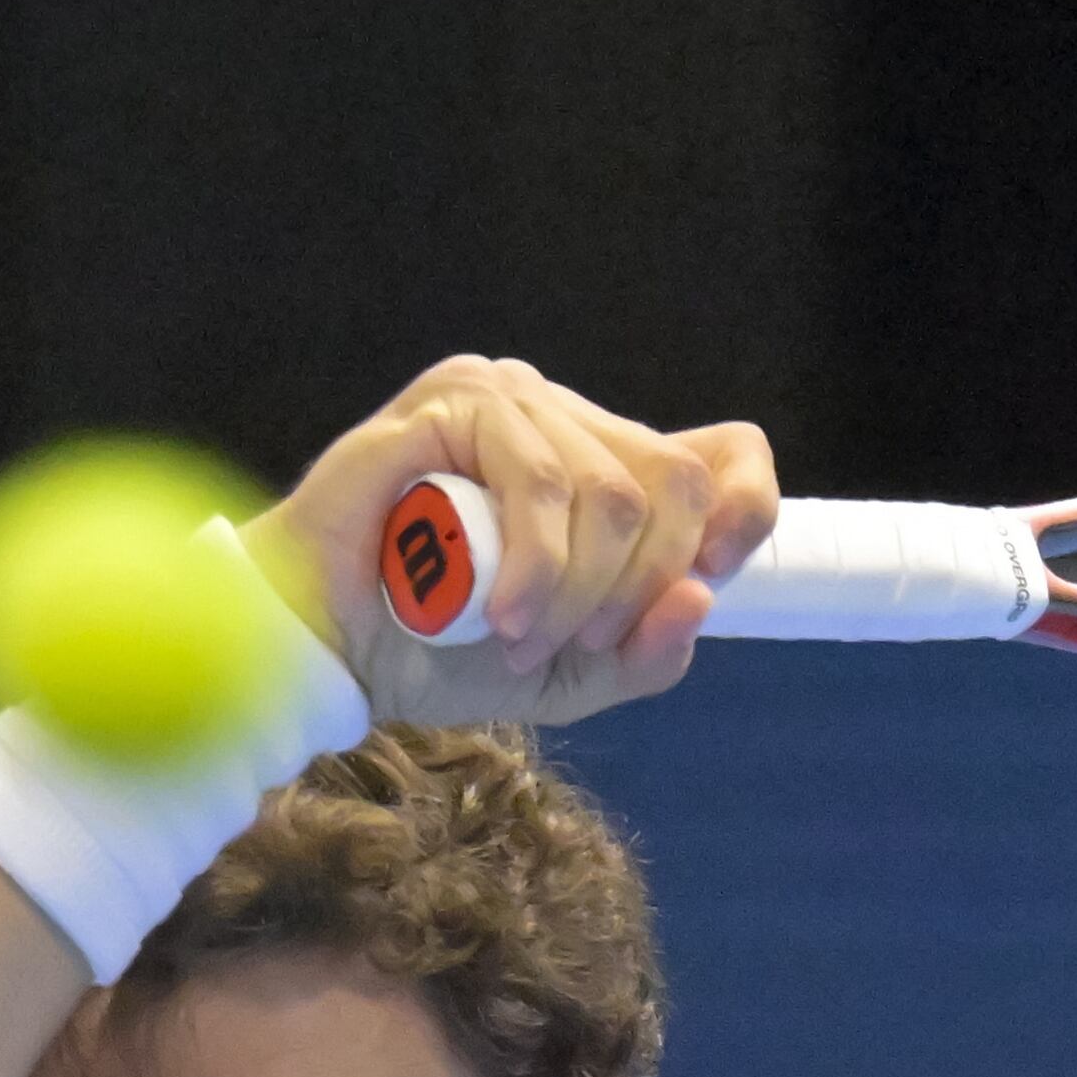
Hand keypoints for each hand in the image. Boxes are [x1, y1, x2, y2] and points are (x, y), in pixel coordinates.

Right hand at [251, 356, 778, 732]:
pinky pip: (540, 482)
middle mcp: (568, 420)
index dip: (744, 515)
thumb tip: (703, 598)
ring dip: (576, 593)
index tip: (704, 582)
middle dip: (638, 588)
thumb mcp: (572, 676)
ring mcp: (512, 400)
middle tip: (574, 646)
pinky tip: (497, 614)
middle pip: (678, 483)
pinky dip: (534, 568)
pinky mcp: (456, 402)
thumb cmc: (442, 650)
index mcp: (608, 468)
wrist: (332, 650)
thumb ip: (645, 651)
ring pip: (614, 494)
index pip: (728, 455)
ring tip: (515, 638)